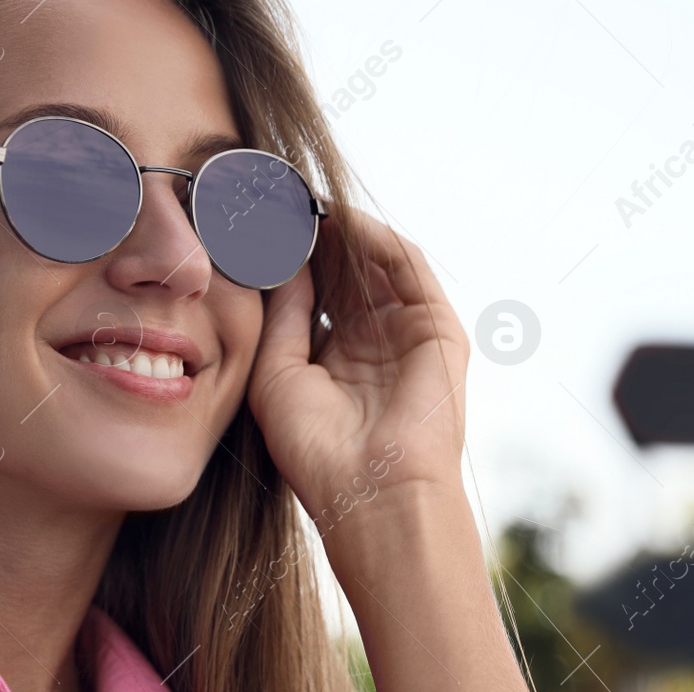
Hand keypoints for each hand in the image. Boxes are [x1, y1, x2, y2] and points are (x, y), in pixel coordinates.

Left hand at [247, 206, 469, 524]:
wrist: (373, 492)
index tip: (254, 224)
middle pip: (343, 270)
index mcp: (336, 359)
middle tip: (276, 196)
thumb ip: (284, 314)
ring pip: (375, 262)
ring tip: (302, 199)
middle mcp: (374, 342)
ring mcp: (409, 333)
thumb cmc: (318, 452)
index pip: (314, 291)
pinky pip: (407, 267)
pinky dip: (375, 238)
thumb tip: (282, 259)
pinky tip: (340, 219)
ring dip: (341, 229)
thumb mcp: (279, 374)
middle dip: (313, 235)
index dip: (287, 257)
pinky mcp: (439, 328)